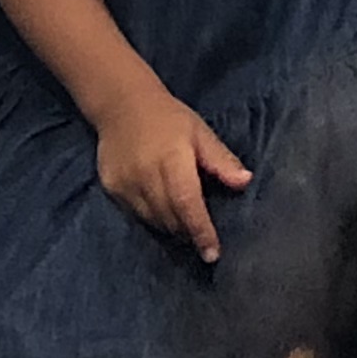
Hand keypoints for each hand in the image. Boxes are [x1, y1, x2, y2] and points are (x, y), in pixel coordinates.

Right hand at [94, 92, 251, 261]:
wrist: (120, 104)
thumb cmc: (168, 118)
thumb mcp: (200, 133)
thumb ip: (220, 160)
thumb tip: (245, 182)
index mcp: (172, 161)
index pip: (188, 204)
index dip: (201, 231)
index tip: (212, 253)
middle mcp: (146, 176)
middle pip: (170, 219)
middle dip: (188, 232)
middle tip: (202, 235)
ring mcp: (125, 184)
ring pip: (153, 221)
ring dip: (171, 227)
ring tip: (183, 223)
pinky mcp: (111, 188)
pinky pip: (135, 214)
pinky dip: (152, 217)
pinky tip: (160, 207)